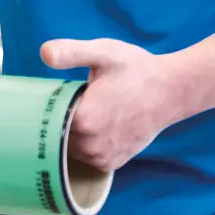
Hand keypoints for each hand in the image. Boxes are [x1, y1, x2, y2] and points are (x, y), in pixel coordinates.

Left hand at [41, 38, 185, 172]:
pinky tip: (90, 127)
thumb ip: (71, 52)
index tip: (46, 96)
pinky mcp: (113, 162)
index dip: (43, 107)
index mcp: (84, 120)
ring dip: (69, 134)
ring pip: (68, 148)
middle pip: (54, 135)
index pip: (44, 120)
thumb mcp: (103, 53)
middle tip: (66, 101)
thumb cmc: (136, 69)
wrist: (171, 90)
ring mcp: (103, 157)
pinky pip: (84, 157)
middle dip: (55, 120)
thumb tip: (44, 53)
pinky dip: (82, 144)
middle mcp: (92, 145)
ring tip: (82, 112)